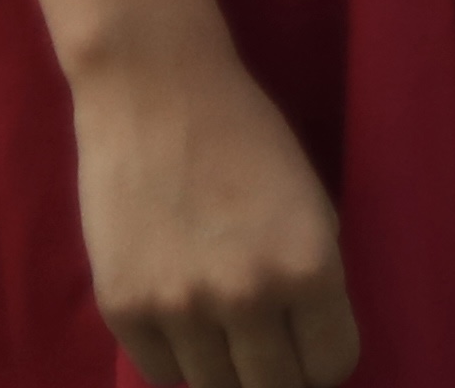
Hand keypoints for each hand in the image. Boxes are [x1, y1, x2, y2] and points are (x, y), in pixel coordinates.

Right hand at [70, 41, 359, 387]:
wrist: (155, 95)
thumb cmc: (247, 137)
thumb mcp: (310, 206)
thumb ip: (312, 280)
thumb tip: (309, 348)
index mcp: (309, 265)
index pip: (332, 364)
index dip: (325, 357)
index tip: (312, 342)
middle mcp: (247, 295)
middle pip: (273, 387)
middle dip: (280, 372)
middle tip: (271, 345)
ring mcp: (179, 307)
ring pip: (215, 387)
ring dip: (227, 366)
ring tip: (225, 325)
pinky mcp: (123, 309)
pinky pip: (162, 373)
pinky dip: (179, 359)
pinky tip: (186, 321)